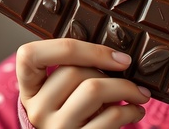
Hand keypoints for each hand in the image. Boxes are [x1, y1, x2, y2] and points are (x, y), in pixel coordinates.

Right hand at [16, 38, 150, 127]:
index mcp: (30, 88)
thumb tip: (117, 54)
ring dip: (126, 87)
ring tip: (138, 93)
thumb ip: (77, 69)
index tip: (112, 53)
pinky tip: (136, 110)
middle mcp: (37, 109)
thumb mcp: (67, 92)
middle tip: (126, 75)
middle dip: (109, 69)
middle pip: (73, 71)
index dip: (73, 47)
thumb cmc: (80, 114)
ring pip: (93, 89)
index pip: (30, 54)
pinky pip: (110, 115)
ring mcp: (56, 127)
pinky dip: (131, 109)